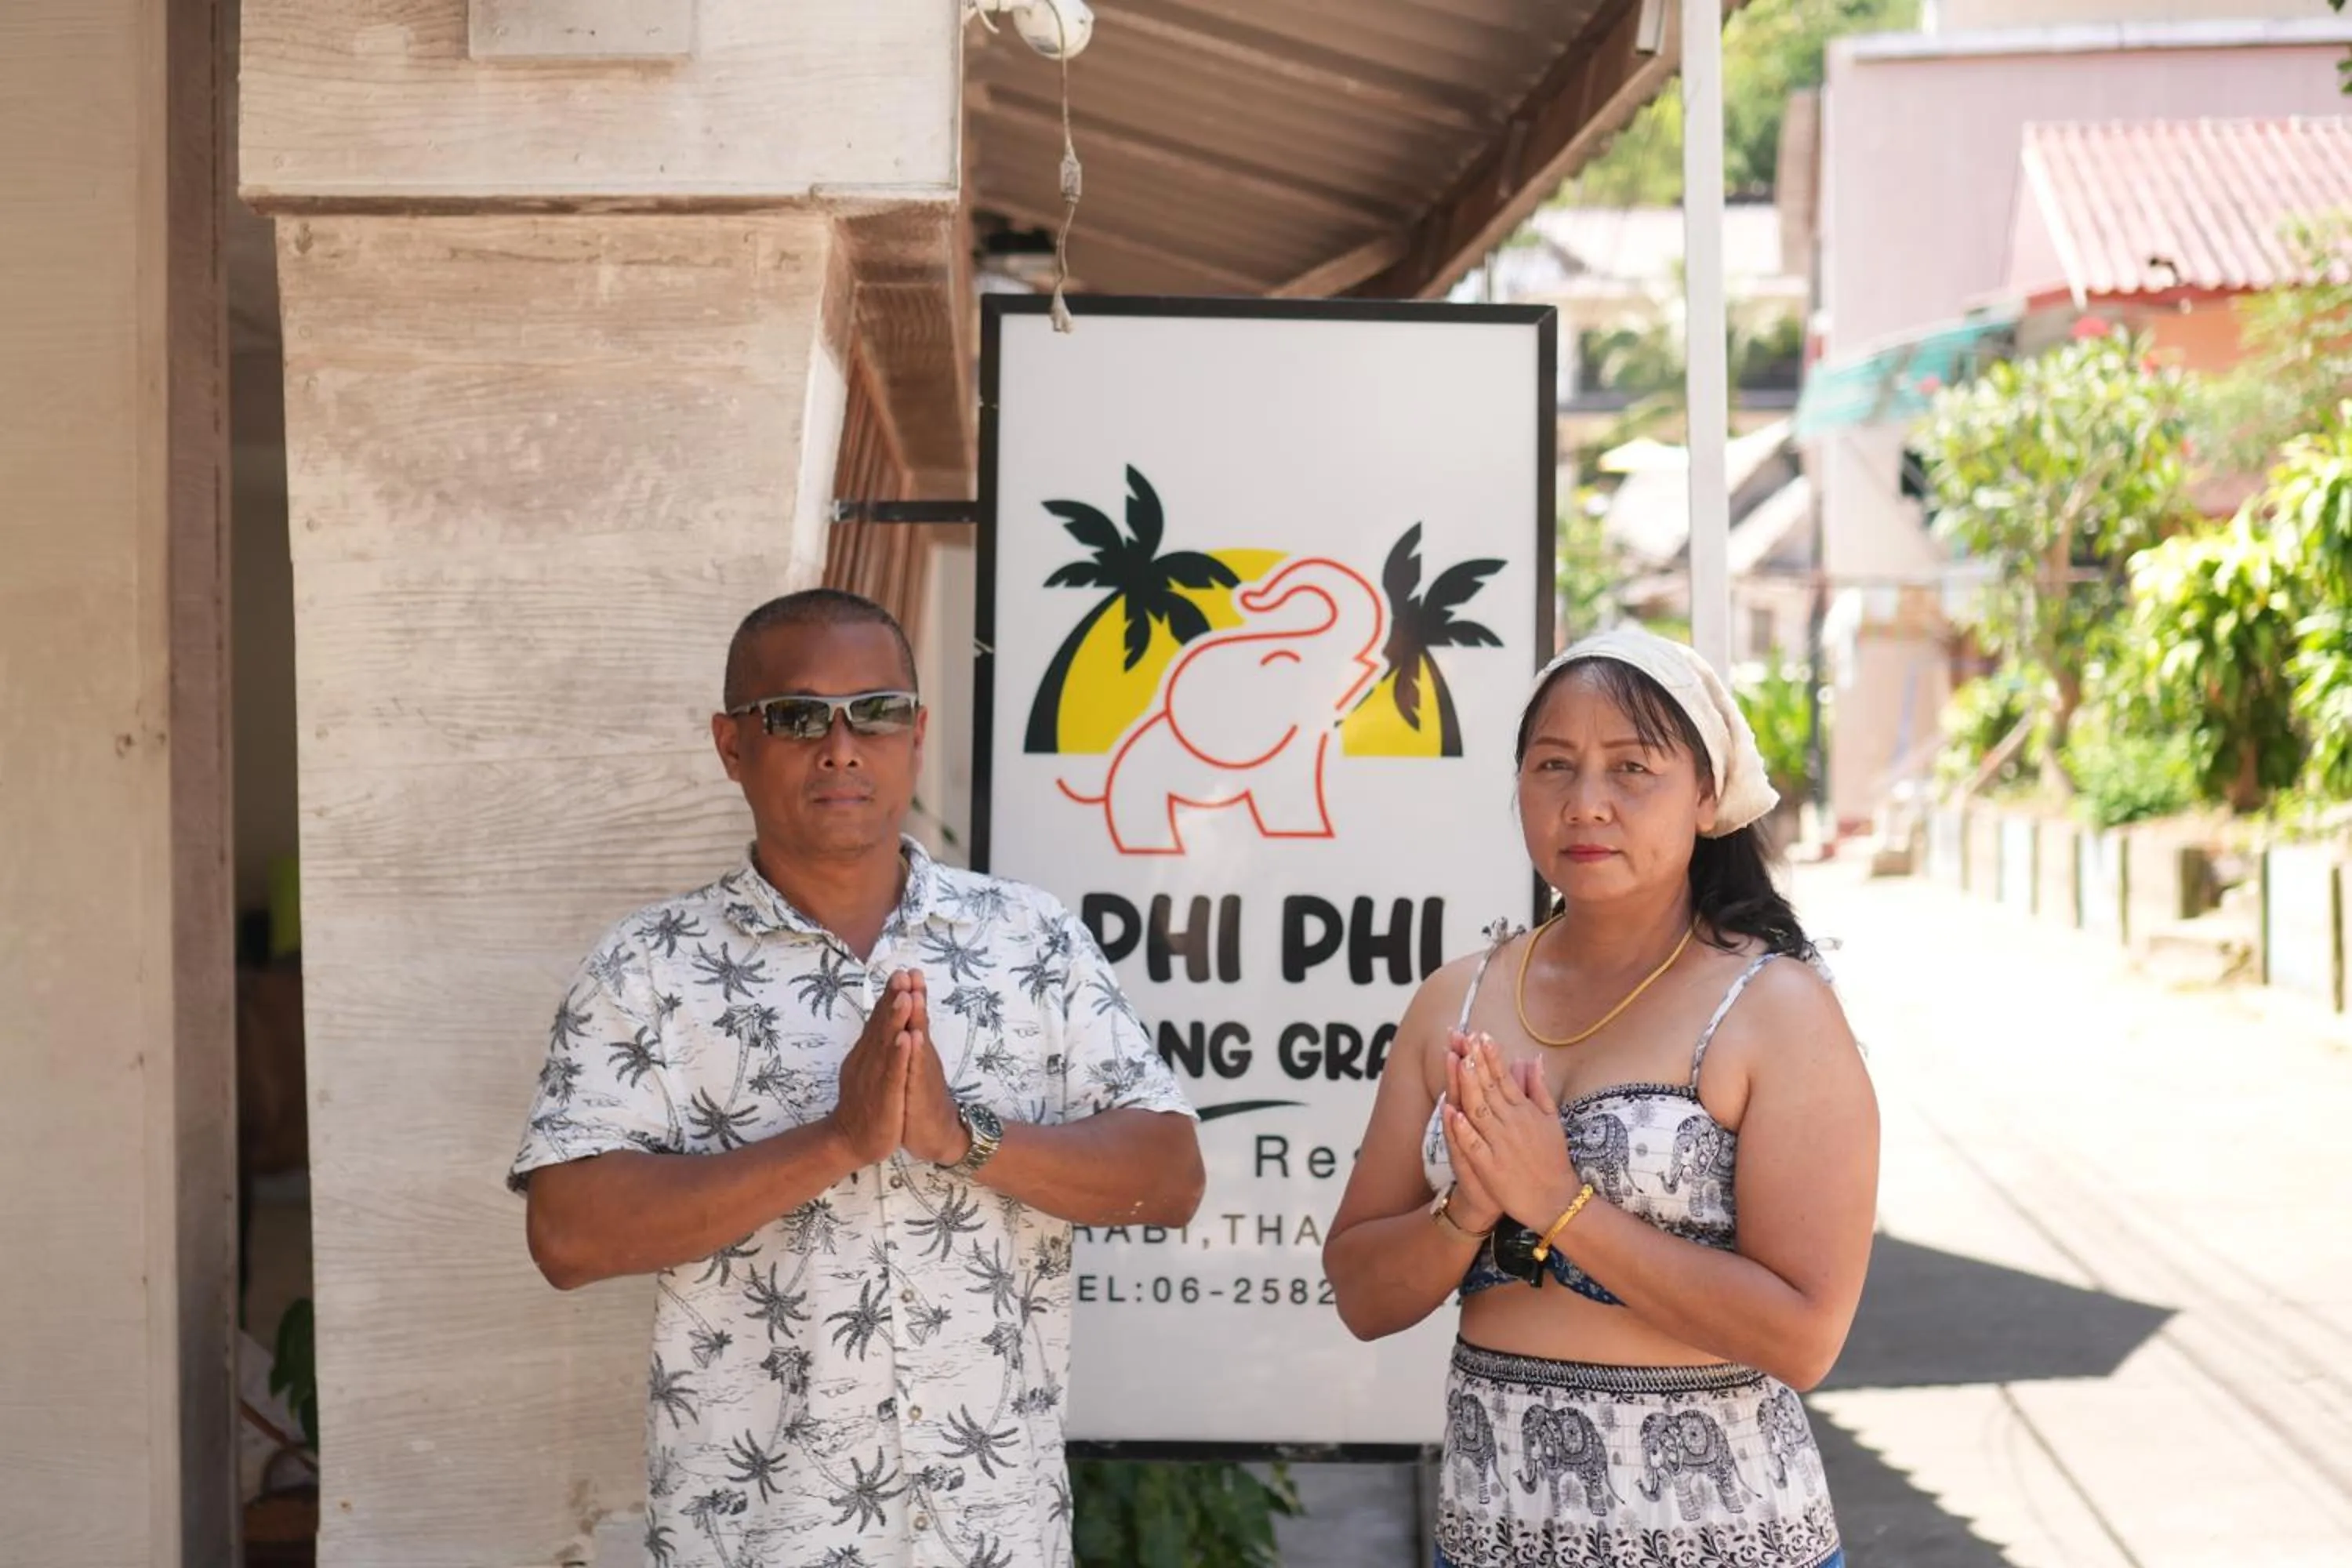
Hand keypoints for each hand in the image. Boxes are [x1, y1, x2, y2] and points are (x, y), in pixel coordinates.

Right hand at [827, 971, 914, 1165]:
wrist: (850, 1140)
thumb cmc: (864, 1103)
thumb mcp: (868, 1068)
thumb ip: (874, 1045)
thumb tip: (880, 1019)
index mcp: (866, 1053)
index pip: (878, 1020)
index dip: (890, 997)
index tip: (902, 973)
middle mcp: (867, 1060)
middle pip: (881, 1025)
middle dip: (893, 999)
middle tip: (903, 974)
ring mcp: (874, 1078)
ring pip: (886, 1045)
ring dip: (896, 1019)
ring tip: (906, 997)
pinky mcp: (884, 1097)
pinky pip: (892, 1073)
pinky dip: (899, 1055)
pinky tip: (906, 1038)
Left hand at [900, 972, 971, 1166]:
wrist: (938, 1135)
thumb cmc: (921, 1099)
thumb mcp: (914, 1068)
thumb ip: (910, 1044)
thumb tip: (904, 1022)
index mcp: (915, 1051)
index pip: (911, 1019)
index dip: (908, 995)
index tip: (905, 970)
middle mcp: (922, 1057)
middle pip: (917, 1022)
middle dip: (913, 997)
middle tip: (911, 972)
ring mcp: (923, 1073)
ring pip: (919, 1041)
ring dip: (917, 1017)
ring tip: (914, 994)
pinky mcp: (921, 1092)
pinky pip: (917, 1070)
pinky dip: (914, 1053)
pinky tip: (913, 1037)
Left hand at [1443, 1034, 1580, 1230]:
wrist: (1557, 1201)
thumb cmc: (1552, 1159)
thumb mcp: (1550, 1120)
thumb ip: (1538, 1088)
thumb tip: (1532, 1058)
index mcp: (1526, 1111)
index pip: (1505, 1078)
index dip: (1492, 1057)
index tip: (1481, 1035)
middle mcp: (1514, 1124)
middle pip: (1490, 1088)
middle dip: (1476, 1062)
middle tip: (1463, 1037)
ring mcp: (1502, 1145)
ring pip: (1481, 1110)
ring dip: (1469, 1086)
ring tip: (1459, 1062)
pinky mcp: (1492, 1168)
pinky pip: (1475, 1146)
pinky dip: (1465, 1130)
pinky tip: (1454, 1113)